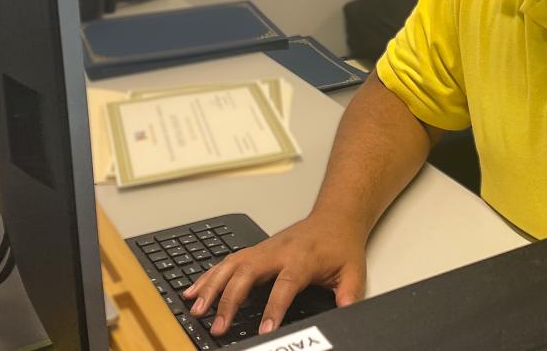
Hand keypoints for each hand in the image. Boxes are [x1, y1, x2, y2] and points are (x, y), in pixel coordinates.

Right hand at [182, 215, 366, 337]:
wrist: (335, 215)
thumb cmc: (341, 244)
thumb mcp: (353, 273)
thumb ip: (349, 297)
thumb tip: (346, 317)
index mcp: (303, 259)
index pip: (285, 285)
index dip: (273, 308)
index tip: (264, 331)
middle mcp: (279, 251)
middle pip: (248, 272)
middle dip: (230, 300)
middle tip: (218, 326)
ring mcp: (265, 248)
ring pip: (232, 264)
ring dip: (212, 286)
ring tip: (196, 309)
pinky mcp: (256, 249)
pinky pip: (228, 260)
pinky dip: (209, 275)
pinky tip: (193, 289)